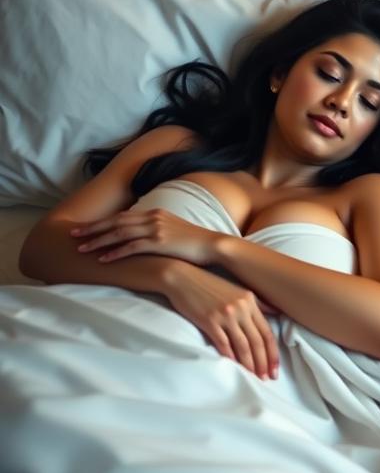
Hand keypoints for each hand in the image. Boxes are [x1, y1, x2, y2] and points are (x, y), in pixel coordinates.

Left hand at [72, 209, 218, 265]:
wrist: (214, 245)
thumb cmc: (195, 241)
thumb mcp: (174, 229)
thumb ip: (156, 229)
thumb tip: (141, 236)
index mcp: (155, 213)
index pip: (122, 216)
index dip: (101, 222)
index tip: (84, 228)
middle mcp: (153, 218)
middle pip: (116, 221)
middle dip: (92, 228)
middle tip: (73, 235)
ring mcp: (156, 229)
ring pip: (120, 233)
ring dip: (98, 241)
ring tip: (81, 248)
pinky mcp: (160, 242)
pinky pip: (132, 247)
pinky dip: (115, 253)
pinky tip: (103, 260)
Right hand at [162, 262, 278, 379]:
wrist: (183, 277)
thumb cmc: (211, 285)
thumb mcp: (238, 290)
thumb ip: (258, 303)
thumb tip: (276, 313)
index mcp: (251, 301)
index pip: (267, 332)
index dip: (272, 352)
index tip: (275, 369)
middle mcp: (241, 308)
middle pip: (257, 341)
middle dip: (263, 362)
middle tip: (267, 378)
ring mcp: (225, 314)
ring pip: (242, 345)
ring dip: (249, 364)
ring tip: (253, 377)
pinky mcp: (209, 320)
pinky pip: (223, 343)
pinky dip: (230, 357)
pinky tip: (234, 368)